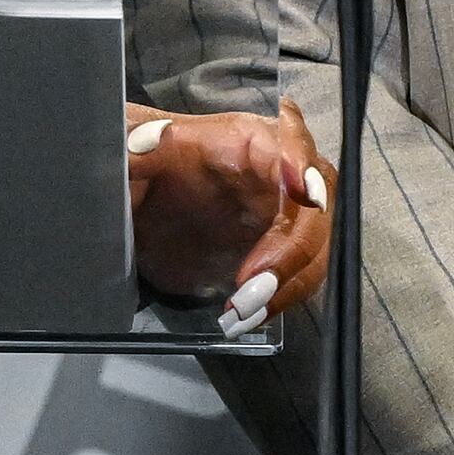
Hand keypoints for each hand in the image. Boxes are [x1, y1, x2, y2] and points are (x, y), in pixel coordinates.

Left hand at [125, 99, 332, 335]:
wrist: (149, 202)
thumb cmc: (151, 163)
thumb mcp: (137, 149)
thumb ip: (139, 147)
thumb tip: (137, 146)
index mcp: (248, 138)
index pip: (290, 140)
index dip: (301, 164)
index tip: (304, 193)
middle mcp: (279, 172)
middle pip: (315, 205)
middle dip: (293, 247)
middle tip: (251, 283)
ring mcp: (286, 214)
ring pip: (315, 247)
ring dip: (288, 283)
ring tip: (242, 310)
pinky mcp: (282, 250)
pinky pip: (301, 275)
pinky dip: (281, 299)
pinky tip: (247, 316)